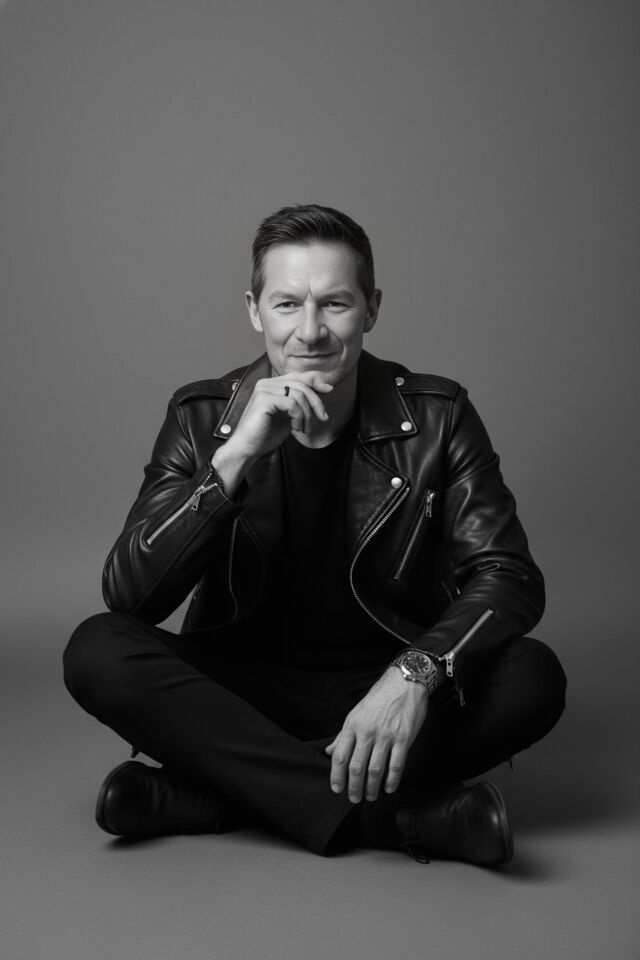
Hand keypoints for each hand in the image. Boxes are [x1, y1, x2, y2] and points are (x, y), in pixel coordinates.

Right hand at [224, 371, 332, 461]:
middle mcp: (267, 383)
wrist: (248, 449)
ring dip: (307, 414)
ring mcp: (264, 390)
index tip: (329, 390)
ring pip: (299, 394)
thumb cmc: (266, 434)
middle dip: (316, 402)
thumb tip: (326, 388)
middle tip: (322, 418)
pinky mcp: (264, 399)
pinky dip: (298, 417)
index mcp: (272, 384)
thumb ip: (302, 401)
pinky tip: (295, 428)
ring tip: (303, 428)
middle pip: (302, 384)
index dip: (316, 380)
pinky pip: (292, 403)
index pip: (299, 375)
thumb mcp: (290, 415)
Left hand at [325, 667, 428, 802]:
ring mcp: (386, 735)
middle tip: (354, 798)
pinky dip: (392, 780)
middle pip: (356, 767)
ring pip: (375, 769)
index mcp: (353, 725)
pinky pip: (396, 765)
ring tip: (370, 796)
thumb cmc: (380, 697)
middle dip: (354, 787)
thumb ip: (344, 734)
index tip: (337, 789)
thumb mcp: (357, 712)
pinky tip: (389, 788)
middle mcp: (367, 731)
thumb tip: (331, 751)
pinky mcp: (404, 738)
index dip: (336, 776)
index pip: (340, 756)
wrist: (405, 681)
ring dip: (371, 787)